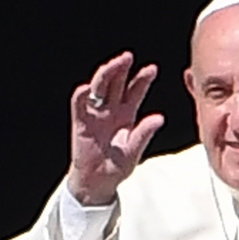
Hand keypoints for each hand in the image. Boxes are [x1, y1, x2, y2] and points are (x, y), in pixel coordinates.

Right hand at [67, 51, 165, 205]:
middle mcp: (110, 110)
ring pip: (98, 88)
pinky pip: (79, 106)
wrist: (98, 182)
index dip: (142, 79)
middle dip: (121, 69)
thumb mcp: (134, 150)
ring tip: (113, 64)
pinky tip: (86, 89)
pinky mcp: (80, 123)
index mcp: (126, 114)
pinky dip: (81, 96)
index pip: (135, 91)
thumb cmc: (116, 166)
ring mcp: (95, 115)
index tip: (152, 69)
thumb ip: (144, 133)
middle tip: (128, 57)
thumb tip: (159, 118)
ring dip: (105, 75)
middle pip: (115, 83)